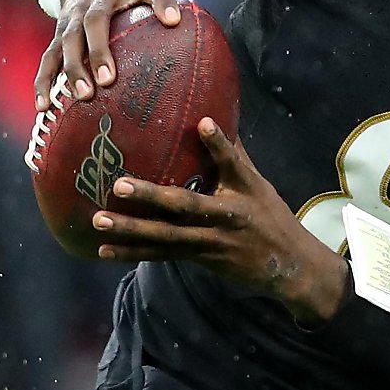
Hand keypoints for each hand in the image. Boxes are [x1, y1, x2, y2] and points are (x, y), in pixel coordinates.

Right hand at [37, 0, 181, 108]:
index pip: (99, 18)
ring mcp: (65, 26)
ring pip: (59, 50)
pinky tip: (44, 107)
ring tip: (77, 98)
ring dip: (67, 75)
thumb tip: (176, 20)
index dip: (102, 44)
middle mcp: (78, 12)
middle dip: (88, 60)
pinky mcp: (56, 39)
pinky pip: (46, 62)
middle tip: (102, 85)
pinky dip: (42, 83)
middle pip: (77, 35)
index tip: (110, 74)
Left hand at [92, 119, 349, 320]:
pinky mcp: (200, 258)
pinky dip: (133, 253)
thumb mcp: (260, 187)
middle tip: (118, 184)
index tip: (203, 123)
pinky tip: (105, 251)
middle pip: (186, 205)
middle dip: (151, 195)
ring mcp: (210, 241)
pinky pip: (162, 255)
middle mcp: (225, 216)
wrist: (289, 266)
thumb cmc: (271, 218)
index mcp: (244, 192)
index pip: (233, 164)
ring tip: (100, 220)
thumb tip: (211, 122)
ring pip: (166, 235)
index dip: (219, 145)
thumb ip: (234, 160)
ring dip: (132, 229)